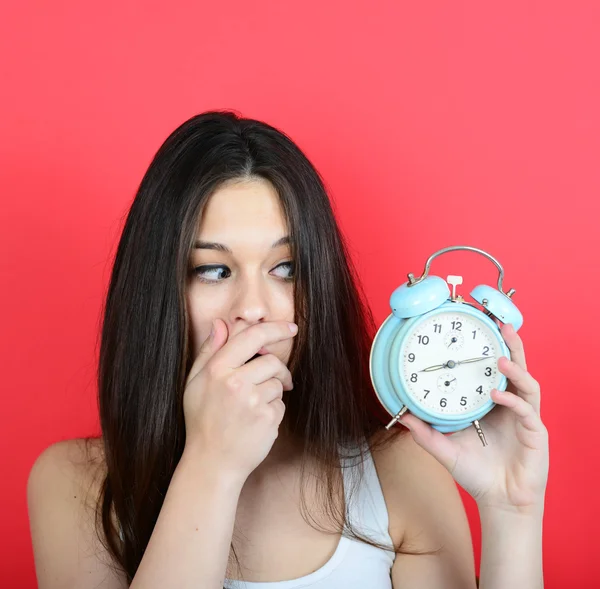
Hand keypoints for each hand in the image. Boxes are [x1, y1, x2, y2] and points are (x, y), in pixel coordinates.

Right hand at [182, 318, 297, 483]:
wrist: (212, 463)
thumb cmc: (202, 420)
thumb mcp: (195, 383)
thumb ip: (209, 351)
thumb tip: (221, 323)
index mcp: (217, 369)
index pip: (252, 336)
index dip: (275, 328)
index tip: (290, 328)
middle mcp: (235, 382)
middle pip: (271, 360)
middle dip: (276, 369)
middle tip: (270, 380)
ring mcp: (252, 401)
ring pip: (278, 383)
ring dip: (271, 392)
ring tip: (252, 408)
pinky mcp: (267, 418)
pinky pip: (281, 404)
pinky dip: (273, 411)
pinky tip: (256, 422)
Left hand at [399, 323, 548, 513]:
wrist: (500, 502)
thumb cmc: (476, 473)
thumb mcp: (445, 449)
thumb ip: (425, 433)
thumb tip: (401, 415)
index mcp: (492, 403)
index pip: (493, 369)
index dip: (490, 348)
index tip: (477, 327)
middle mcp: (510, 405)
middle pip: (517, 367)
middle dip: (512, 344)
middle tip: (501, 324)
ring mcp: (525, 417)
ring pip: (527, 383)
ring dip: (515, 368)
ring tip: (499, 358)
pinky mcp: (534, 433)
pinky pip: (527, 410)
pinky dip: (512, 400)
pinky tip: (497, 395)